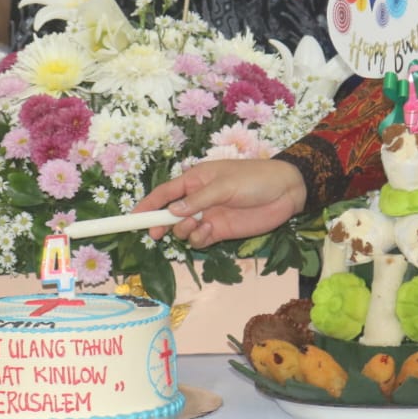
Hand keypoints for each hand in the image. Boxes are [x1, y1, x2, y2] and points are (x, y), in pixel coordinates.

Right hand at [137, 159, 306, 247]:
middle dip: (162, 224)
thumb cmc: (254, 178)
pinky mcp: (220, 231)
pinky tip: (209, 232)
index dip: (147, 205)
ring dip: (184, 231)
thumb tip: (173, 211)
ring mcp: (208, 215)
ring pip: (183, 230)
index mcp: (195, 180)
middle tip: (157, 234)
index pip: (164, 193)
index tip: (132, 218)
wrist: (286, 192)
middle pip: (169, 215)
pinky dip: (199, 239)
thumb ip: (198, 199)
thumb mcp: (225, 185)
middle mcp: (197, 199)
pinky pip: (199, 240)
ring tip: (197, 225)